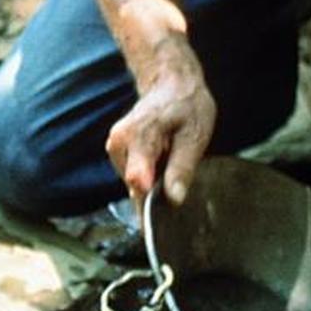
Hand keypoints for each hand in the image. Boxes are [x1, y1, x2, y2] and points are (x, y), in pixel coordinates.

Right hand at [105, 60, 216, 208]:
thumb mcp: (194, 135)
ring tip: (175, 158)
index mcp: (137, 137)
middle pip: (139, 189)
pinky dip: (153, 180)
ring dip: (158, 185)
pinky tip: (165, 162)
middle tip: (182, 172)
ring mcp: (116, 152)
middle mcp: (118, 146)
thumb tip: (174, 199)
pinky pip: (138, 181)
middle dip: (161, 194)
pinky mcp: (120, 158)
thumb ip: (182, 167)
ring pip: (139, 188)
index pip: (139, 181)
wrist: (170, 85)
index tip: (158, 226)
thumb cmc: (185, 106)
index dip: (150, 207)